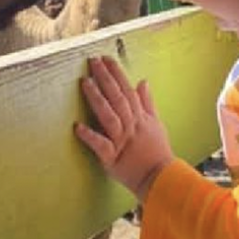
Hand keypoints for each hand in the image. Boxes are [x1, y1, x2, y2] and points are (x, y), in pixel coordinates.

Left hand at [74, 56, 173, 200]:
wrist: (161, 179)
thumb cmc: (158, 152)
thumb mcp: (156, 124)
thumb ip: (147, 102)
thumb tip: (142, 81)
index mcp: (140, 117)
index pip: (127, 90)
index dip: (116, 73)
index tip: (106, 59)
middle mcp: (131, 126)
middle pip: (117, 98)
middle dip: (105, 78)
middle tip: (93, 62)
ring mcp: (122, 141)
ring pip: (109, 116)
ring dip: (97, 99)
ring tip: (85, 83)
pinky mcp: (113, 158)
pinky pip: (101, 145)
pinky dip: (90, 136)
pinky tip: (77, 127)